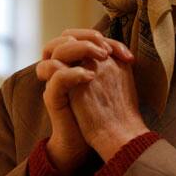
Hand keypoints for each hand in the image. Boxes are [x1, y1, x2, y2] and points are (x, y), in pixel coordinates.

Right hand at [36, 29, 133, 173]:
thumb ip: (109, 62)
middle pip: (64, 37)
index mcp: (71, 61)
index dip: (97, 36)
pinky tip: (91, 76)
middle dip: (87, 38)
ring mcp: (53, 80)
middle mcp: (59, 66)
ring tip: (102, 57)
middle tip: (107, 51)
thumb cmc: (105, 108)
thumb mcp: (108, 79)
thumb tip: (122, 50)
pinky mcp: (52, 96)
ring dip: (81, 48)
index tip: (121, 51)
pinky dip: (74, 73)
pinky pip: (57, 77)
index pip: (77, 34)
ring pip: (55, 50)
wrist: (97, 140)